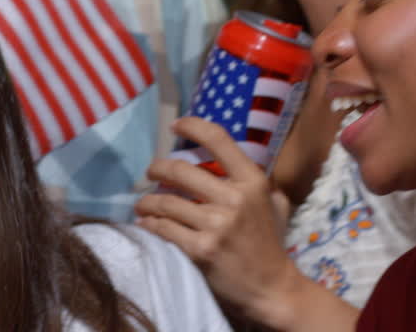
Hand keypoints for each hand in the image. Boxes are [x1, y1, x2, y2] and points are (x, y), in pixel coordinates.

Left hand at [135, 116, 294, 324]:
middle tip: (150, 172)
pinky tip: (145, 224)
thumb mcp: (273, 203)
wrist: (272, 288)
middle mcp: (234, 199)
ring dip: (147, 201)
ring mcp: (216, 225)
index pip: (218, 140)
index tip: (176, 126)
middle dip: (157, 168)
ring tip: (143, 204)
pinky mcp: (200, 249)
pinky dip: (149, 225)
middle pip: (180, 170)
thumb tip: (229, 156)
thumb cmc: (269, 243)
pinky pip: (163, 228)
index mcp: (252, 182)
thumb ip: (254, 180)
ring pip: (166, 201)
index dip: (193, 127)